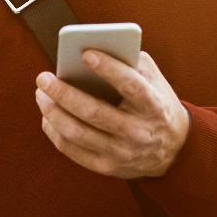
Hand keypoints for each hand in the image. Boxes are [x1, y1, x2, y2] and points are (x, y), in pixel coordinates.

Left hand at [34, 50, 190, 178]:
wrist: (175, 150)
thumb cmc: (157, 104)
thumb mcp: (155, 80)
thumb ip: (130, 62)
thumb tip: (93, 49)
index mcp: (154, 106)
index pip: (131, 85)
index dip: (109, 68)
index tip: (85, 53)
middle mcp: (138, 131)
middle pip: (94, 112)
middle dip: (63, 93)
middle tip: (43, 78)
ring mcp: (122, 153)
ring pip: (77, 133)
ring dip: (52, 112)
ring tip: (41, 94)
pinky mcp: (108, 167)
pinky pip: (72, 150)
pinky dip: (55, 131)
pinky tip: (47, 115)